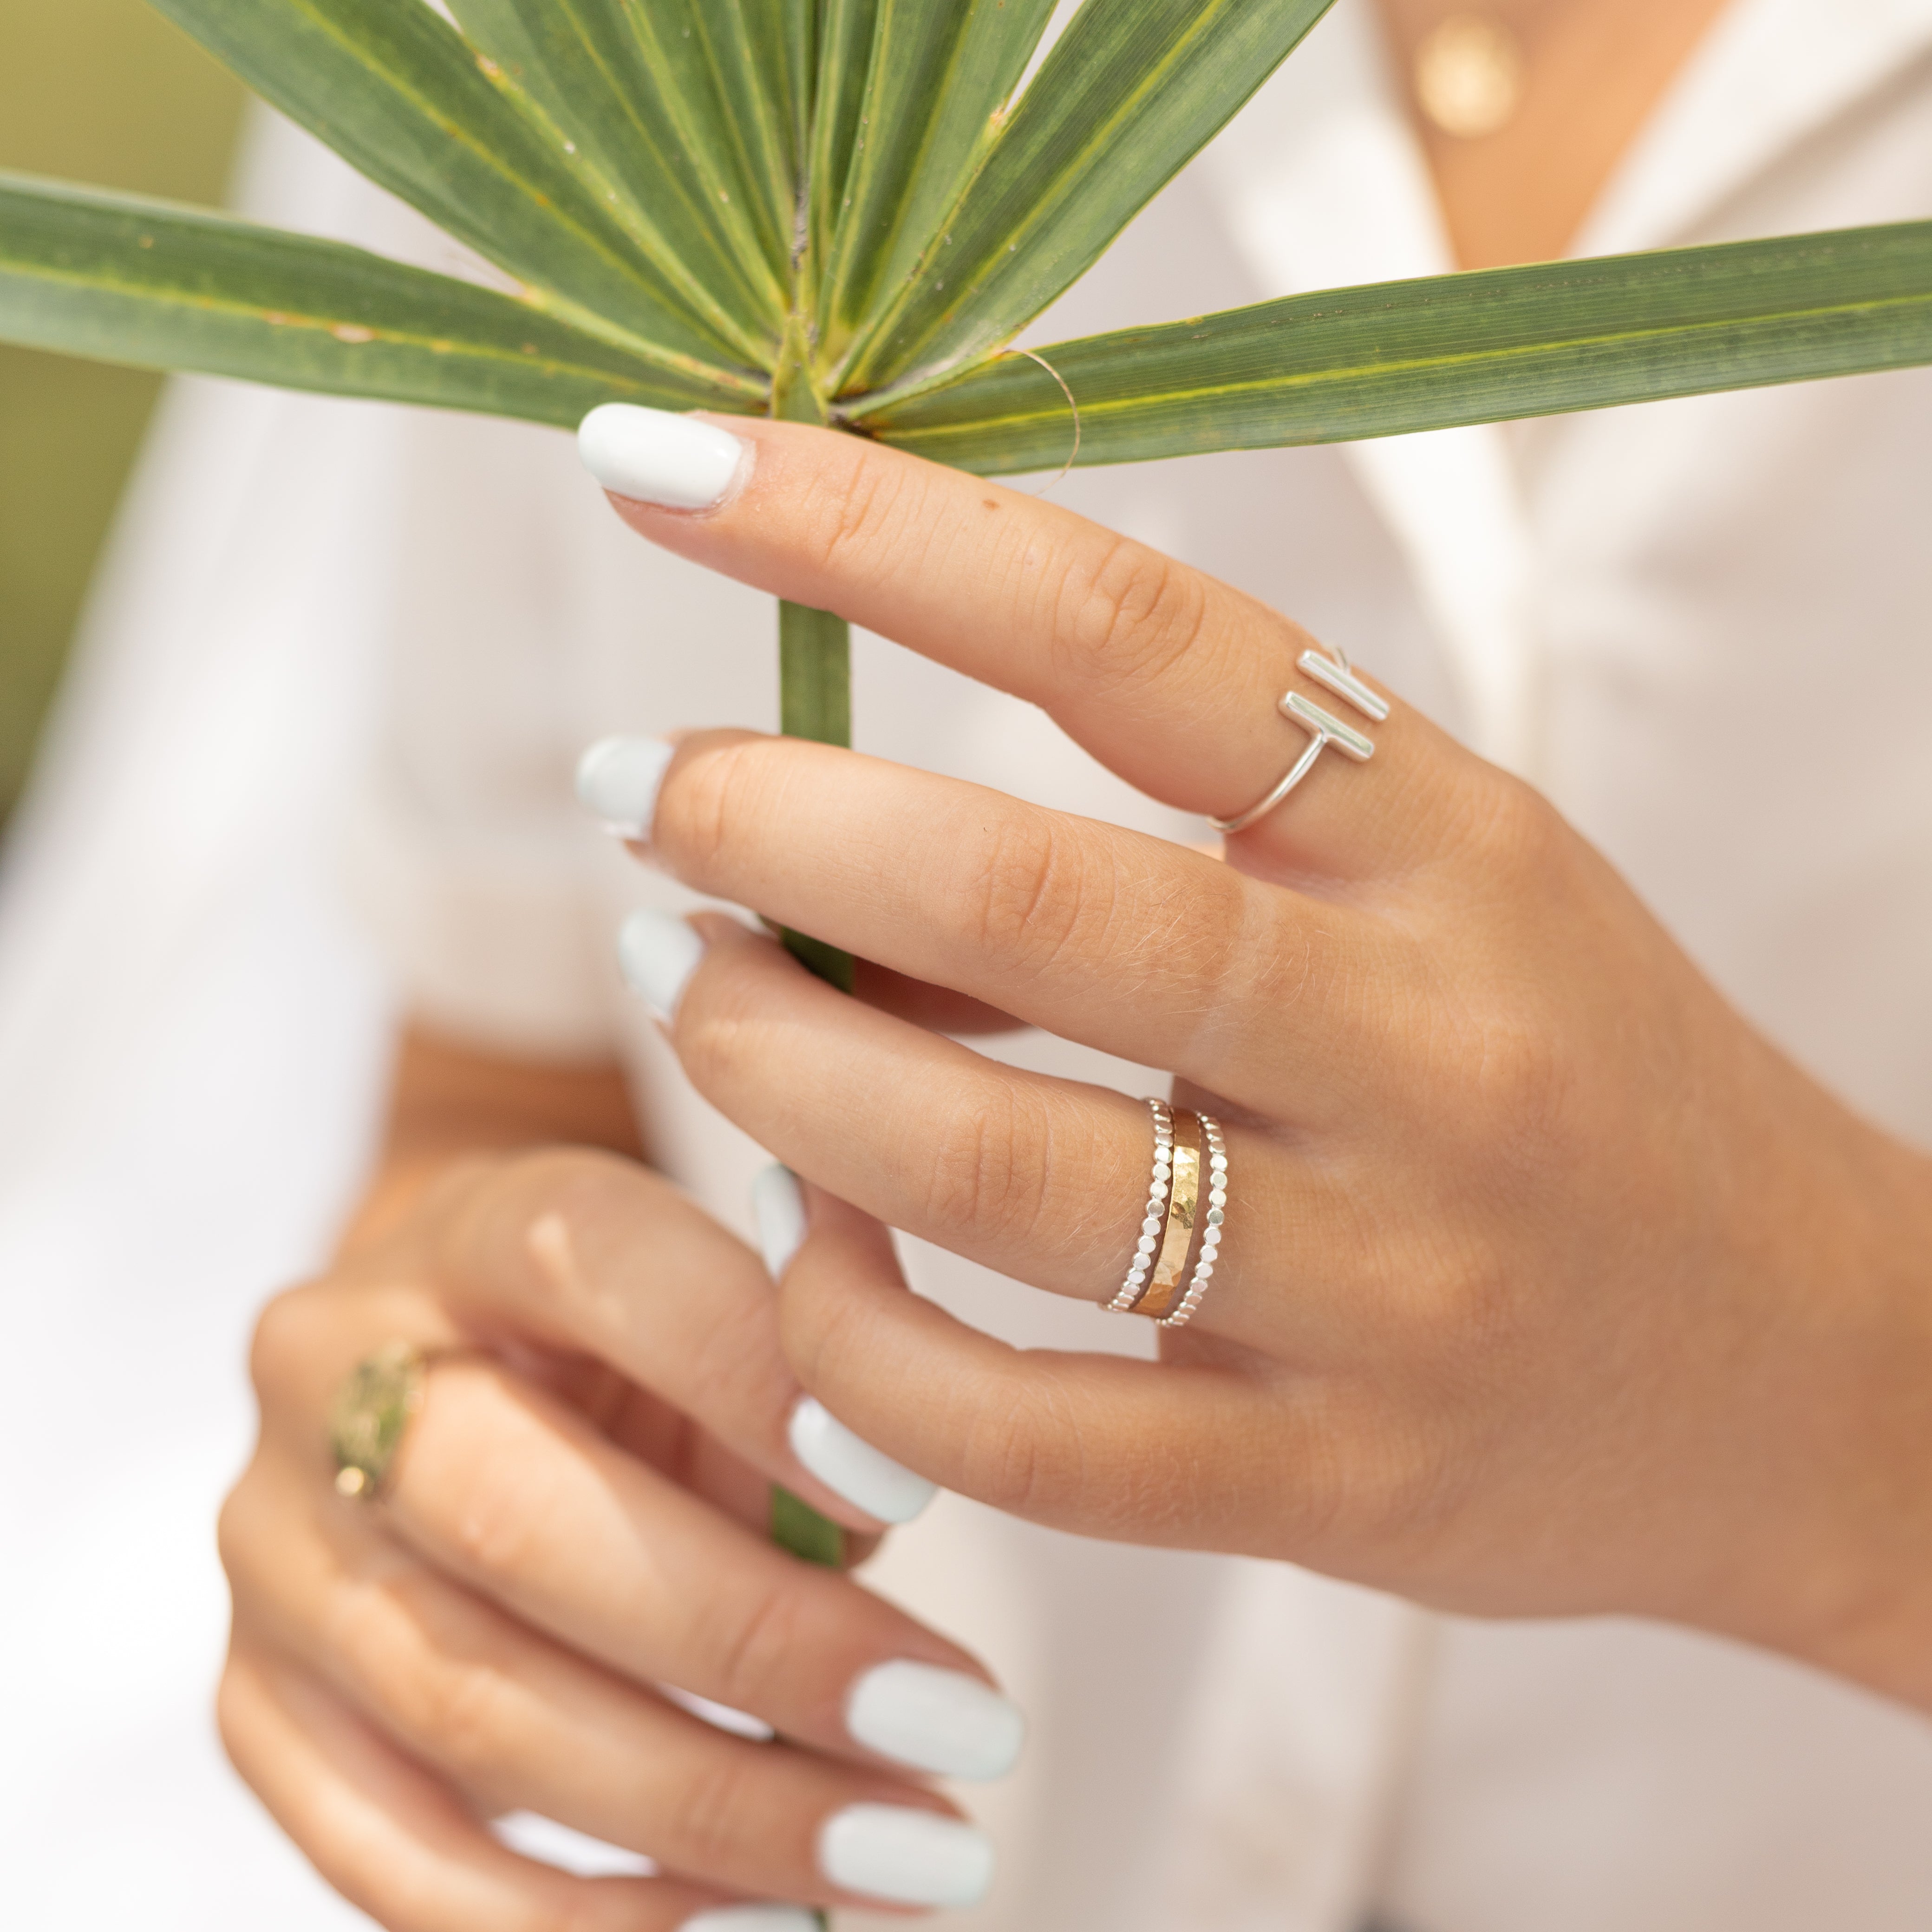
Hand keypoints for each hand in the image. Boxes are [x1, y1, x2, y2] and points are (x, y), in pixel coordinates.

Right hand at [219, 1142, 1020, 1929]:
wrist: (461, 1358)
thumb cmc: (646, 1332)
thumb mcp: (729, 1293)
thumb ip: (811, 1355)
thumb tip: (886, 1486)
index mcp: (474, 1225)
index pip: (598, 1265)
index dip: (755, 1374)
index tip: (917, 1494)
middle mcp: (334, 1370)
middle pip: (518, 1523)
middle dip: (756, 1645)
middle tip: (956, 1725)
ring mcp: (275, 1548)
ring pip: (468, 1705)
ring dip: (709, 1808)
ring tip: (905, 1852)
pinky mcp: (256, 1703)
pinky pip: (393, 1854)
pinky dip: (576, 1921)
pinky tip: (748, 1925)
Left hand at [581, 408, 1931, 1710]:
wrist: (1803, 1372)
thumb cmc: (1578, 1079)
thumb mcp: (1445, 891)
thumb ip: (1189, 835)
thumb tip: (838, 837)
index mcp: (1450, 844)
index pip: (1135, 631)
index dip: (878, 529)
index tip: (678, 466)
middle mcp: (1424, 1047)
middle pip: (1030, 904)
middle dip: (776, 826)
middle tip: (646, 786)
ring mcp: (1382, 1282)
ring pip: (992, 1174)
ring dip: (773, 1075)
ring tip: (686, 996)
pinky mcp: (1328, 1483)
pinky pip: (1020, 1433)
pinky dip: (856, 1341)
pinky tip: (799, 1259)